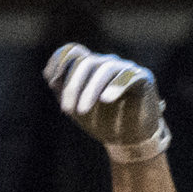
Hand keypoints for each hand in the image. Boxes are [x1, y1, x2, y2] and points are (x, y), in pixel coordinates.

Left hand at [43, 44, 169, 161]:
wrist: (128, 139)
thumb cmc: (101, 121)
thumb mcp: (75, 107)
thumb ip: (62, 91)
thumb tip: (49, 75)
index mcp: (90, 68)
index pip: (73, 52)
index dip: (60, 61)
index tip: (52, 82)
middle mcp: (107, 63)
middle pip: (85, 62)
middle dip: (72, 86)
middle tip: (66, 110)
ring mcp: (126, 69)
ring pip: (105, 68)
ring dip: (89, 90)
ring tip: (81, 111)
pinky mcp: (143, 78)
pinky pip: (129, 76)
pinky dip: (116, 86)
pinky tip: (106, 99)